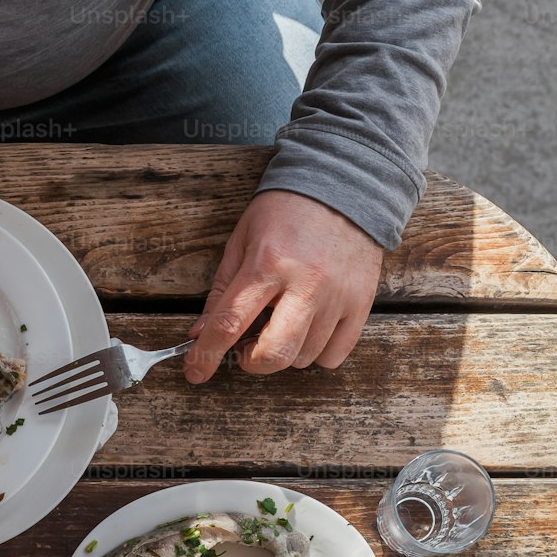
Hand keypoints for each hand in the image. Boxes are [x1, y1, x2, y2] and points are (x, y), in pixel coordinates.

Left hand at [185, 190, 383, 379]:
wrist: (345, 184)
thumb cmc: (287, 211)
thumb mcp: (243, 241)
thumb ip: (222, 291)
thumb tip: (200, 334)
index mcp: (268, 263)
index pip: (229, 323)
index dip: (206, 355)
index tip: (195, 372)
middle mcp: (306, 283)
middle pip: (273, 355)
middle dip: (251, 362)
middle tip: (247, 347)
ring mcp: (337, 296)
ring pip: (303, 358)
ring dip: (284, 352)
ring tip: (283, 321)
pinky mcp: (361, 303)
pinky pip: (333, 356)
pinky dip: (317, 352)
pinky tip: (310, 326)